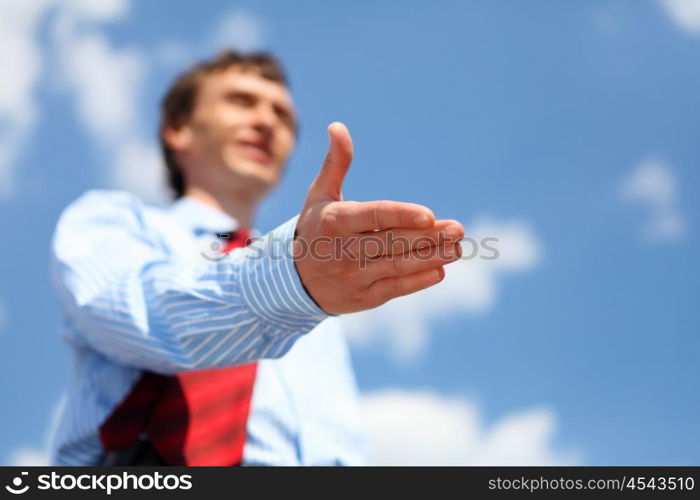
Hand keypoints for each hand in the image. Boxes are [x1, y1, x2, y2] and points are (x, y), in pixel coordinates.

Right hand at [294, 122, 463, 314]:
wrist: (293, 280)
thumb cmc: (315, 228)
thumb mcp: (319, 195)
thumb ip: (335, 163)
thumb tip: (338, 126)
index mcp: (334, 221)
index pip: (374, 216)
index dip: (402, 216)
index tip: (430, 215)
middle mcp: (343, 251)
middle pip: (391, 242)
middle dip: (428, 237)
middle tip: (458, 229)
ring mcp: (353, 276)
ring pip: (397, 266)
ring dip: (431, 258)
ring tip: (457, 248)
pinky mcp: (363, 298)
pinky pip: (394, 288)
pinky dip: (418, 280)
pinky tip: (440, 270)